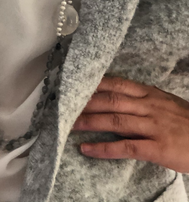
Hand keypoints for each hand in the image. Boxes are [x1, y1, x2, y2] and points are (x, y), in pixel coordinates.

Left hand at [71, 75, 188, 172]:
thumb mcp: (168, 103)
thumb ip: (146, 98)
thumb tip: (123, 94)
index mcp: (150, 94)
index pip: (117, 84)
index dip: (94, 84)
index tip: (75, 84)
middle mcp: (149, 106)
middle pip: (111, 100)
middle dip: (86, 102)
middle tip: (65, 105)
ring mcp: (153, 127)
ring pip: (115, 121)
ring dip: (89, 123)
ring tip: (69, 125)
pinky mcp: (158, 148)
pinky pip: (126, 147)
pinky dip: (104, 148)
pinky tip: (87, 149)